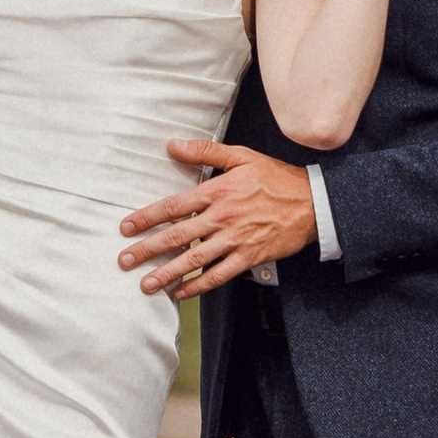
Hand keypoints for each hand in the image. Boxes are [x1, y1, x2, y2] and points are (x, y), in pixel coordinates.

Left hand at [118, 138, 318, 297]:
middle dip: (148, 250)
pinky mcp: (248, 258)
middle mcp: (222, 218)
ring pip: (194, 259)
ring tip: (146, 284)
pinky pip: (218, 275)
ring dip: (168, 273)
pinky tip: (180, 293)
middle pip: (177, 236)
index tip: (125, 227)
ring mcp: (235, 240)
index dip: (146, 217)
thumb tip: (172, 144)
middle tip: (124, 261)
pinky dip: (198, 286)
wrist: (312, 203)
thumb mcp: (241, 156)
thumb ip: (205, 152)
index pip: (173, 206)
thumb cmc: (275, 177)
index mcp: (217, 191)